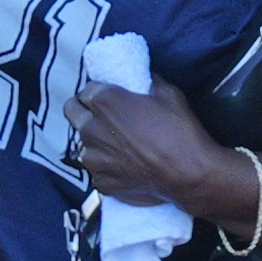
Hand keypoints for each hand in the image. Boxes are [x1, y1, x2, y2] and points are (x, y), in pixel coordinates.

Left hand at [63, 67, 244, 226]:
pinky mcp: (101, 182)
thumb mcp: (168, 93)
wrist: (189, 175)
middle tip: (104, 116)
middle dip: (83, 110)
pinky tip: (126, 167)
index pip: (86, 89)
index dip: (98, 92)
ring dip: (96, 141)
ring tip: (119, 146)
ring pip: (83, 143)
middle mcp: (91, 128)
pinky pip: (97, 169)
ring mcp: (93, 158)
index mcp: (104, 102)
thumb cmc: (180, 131)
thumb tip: (142, 78)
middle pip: (72, 111)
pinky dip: (107, 167)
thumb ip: (147, 81)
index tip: (109, 98)